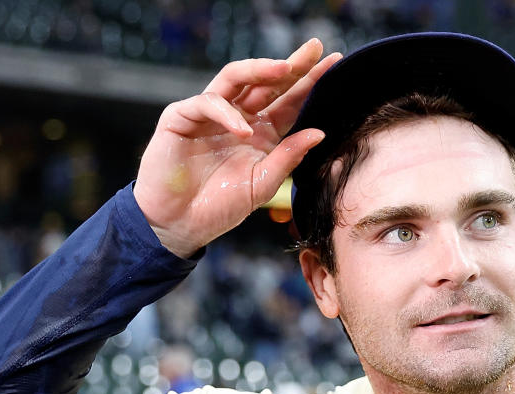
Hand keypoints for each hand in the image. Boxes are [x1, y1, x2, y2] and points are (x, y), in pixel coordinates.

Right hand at [135, 39, 340, 257]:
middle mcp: (237, 117)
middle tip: (313, 48)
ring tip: (285, 69)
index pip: (288, 101)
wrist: (180, 225)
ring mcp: (209, 114)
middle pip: (265, 82)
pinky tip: (243, 130)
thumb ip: (288, 157)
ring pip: (235, 78)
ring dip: (259, 70)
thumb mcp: (263, 184)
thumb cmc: (220, 207)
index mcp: (260, 132)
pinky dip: (226, 114)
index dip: (309, 82)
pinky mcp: (182, 117)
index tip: (334, 64)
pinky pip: (207, 103)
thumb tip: (319, 132)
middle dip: (290, 64)